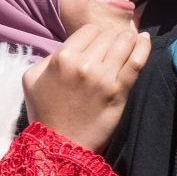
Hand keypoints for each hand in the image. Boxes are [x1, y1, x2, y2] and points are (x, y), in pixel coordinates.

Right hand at [23, 24, 152, 153]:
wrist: (60, 146)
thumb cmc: (44, 112)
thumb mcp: (31, 79)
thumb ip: (47, 57)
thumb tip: (69, 47)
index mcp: (62, 58)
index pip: (89, 30)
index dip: (96, 35)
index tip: (98, 44)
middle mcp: (84, 64)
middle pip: (108, 35)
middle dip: (112, 38)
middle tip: (113, 46)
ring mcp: (104, 77)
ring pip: (124, 43)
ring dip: (128, 40)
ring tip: (129, 43)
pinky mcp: (119, 91)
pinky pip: (137, 62)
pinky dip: (143, 47)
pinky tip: (145, 40)